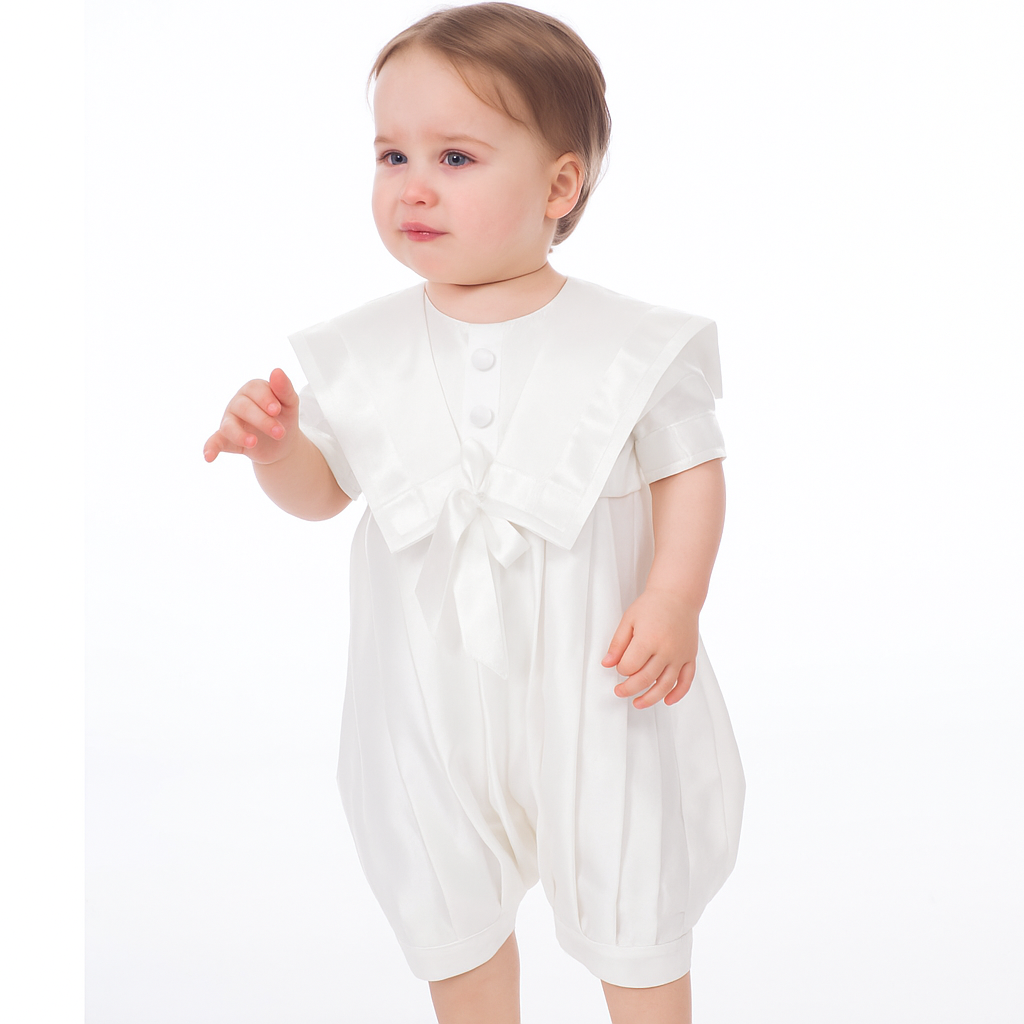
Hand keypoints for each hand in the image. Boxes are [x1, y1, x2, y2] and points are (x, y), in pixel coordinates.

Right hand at [203, 368, 299, 465]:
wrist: (283, 443)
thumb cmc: (284, 418)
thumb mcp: (290, 404)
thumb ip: (284, 389)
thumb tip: (277, 371)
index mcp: (254, 389)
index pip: (255, 389)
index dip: (265, 399)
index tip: (276, 410)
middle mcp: (239, 402)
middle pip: (244, 408)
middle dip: (262, 421)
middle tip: (279, 433)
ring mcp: (230, 420)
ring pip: (229, 425)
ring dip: (240, 435)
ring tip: (254, 442)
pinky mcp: (226, 439)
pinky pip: (214, 441)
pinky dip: (210, 448)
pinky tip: (209, 457)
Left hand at [601, 588, 698, 708]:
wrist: (678, 595)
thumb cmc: (652, 605)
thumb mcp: (628, 620)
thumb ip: (617, 643)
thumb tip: (607, 664)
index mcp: (648, 639)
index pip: (630, 666)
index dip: (621, 669)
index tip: (618, 666)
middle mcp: (666, 649)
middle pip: (645, 679)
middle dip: (629, 689)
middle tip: (619, 691)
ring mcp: (680, 655)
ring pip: (665, 685)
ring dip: (650, 698)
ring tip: (638, 703)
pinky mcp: (690, 656)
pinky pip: (686, 680)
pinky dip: (678, 694)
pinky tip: (667, 701)